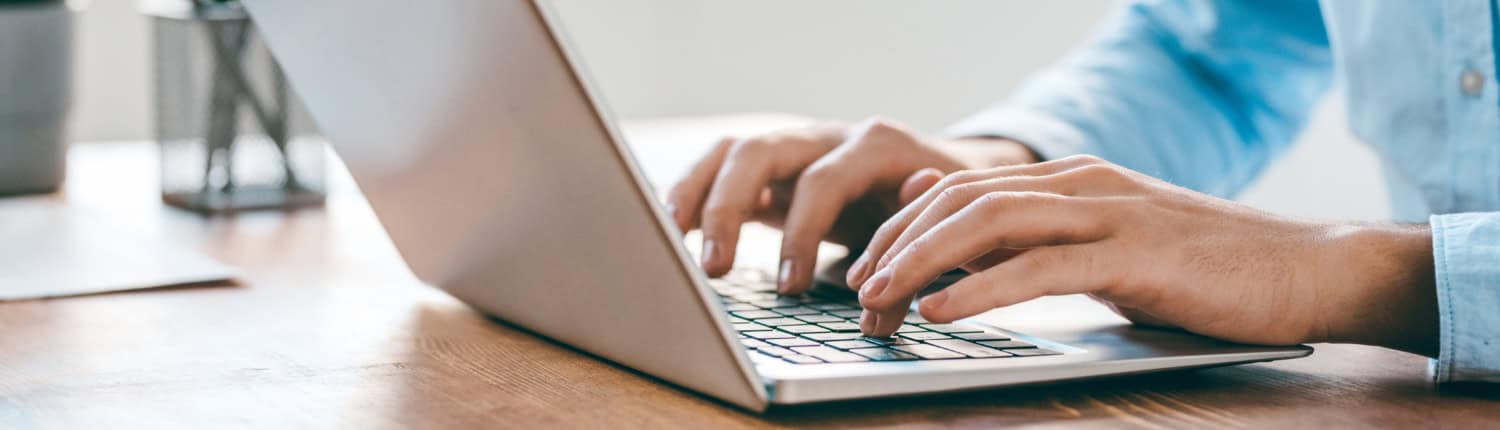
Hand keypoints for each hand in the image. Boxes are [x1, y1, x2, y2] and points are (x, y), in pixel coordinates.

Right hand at [664, 117, 1037, 293]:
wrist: (949, 176)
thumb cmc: (943, 207)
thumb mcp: (941, 225)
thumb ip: (916, 249)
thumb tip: (888, 278)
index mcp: (875, 145)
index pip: (823, 181)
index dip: (802, 234)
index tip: (790, 287)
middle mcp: (828, 137)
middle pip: (760, 151)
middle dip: (729, 208)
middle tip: (715, 268)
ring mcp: (796, 148)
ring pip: (731, 152)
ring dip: (697, 193)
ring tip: (672, 240)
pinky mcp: (775, 170)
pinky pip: (722, 169)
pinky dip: (694, 194)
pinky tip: (671, 230)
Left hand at [847, 155, 1438, 354]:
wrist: (1307, 270)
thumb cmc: (1204, 271)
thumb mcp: (1106, 249)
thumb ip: (1035, 238)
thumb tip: (954, 233)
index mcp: (1072, 181)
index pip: (962, 189)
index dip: (904, 226)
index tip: (866, 267)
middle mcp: (1082, 185)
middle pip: (962, 199)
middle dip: (898, 242)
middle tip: (857, 288)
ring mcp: (1109, 214)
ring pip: (990, 223)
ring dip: (923, 261)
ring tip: (879, 297)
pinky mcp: (1135, 255)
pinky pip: (1040, 268)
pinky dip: (980, 289)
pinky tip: (941, 310)